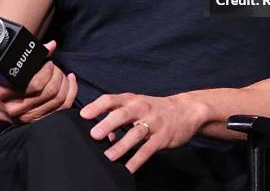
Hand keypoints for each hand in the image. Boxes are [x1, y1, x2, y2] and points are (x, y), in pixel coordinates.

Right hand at [0, 40, 77, 124]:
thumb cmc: (7, 82)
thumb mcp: (14, 68)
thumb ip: (33, 56)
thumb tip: (52, 45)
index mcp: (6, 94)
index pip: (36, 84)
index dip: (47, 71)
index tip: (48, 63)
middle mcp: (17, 109)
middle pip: (50, 92)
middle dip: (57, 75)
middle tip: (54, 67)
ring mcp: (29, 117)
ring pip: (59, 100)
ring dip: (64, 83)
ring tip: (60, 73)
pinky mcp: (39, 120)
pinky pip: (63, 108)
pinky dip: (71, 91)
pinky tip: (70, 80)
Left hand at [79, 92, 205, 172]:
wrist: (186, 110)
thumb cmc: (155, 109)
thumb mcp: (137, 108)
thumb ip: (119, 119)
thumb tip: (103, 136)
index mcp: (132, 99)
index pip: (112, 99)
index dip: (97, 106)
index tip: (83, 114)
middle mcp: (142, 108)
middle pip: (123, 114)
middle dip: (108, 123)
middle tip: (94, 135)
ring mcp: (153, 122)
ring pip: (135, 133)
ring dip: (121, 146)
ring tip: (108, 156)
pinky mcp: (162, 137)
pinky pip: (148, 150)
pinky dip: (137, 160)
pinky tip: (128, 169)